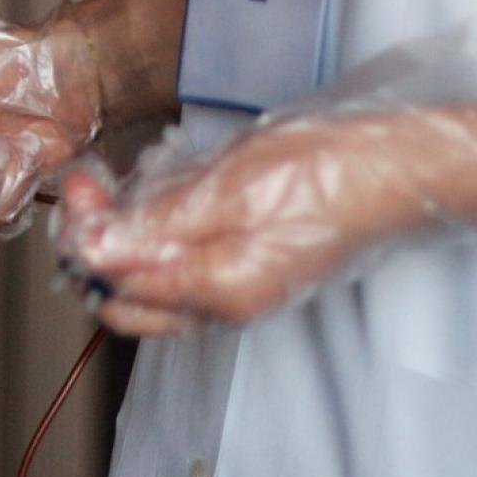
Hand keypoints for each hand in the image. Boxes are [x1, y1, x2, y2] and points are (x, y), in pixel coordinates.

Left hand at [51, 109, 476, 336]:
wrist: (396, 170)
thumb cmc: (321, 174)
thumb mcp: (227, 191)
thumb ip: (157, 229)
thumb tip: (93, 252)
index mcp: (214, 293)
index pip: (115, 286)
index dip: (85, 238)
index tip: (80, 185)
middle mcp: (222, 306)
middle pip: (127, 296)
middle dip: (97, 245)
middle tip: (92, 185)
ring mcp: (237, 291)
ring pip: (153, 283)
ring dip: (125, 239)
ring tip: (123, 185)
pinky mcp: (250, 269)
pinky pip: (185, 266)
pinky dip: (160, 237)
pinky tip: (164, 196)